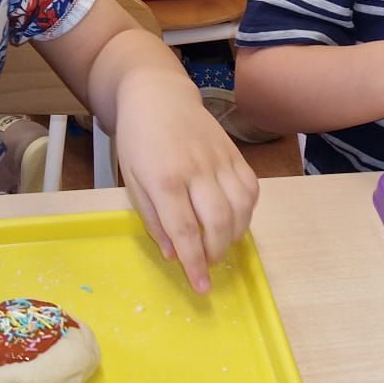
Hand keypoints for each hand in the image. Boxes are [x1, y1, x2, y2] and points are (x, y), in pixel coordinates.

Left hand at [111, 72, 259, 293]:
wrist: (158, 95)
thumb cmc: (138, 140)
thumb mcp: (132, 181)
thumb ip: (154, 219)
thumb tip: (173, 254)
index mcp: (165, 179)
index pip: (186, 230)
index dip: (194, 263)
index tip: (200, 286)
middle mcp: (196, 170)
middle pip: (218, 222)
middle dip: (216, 253)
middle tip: (208, 265)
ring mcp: (219, 160)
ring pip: (240, 208)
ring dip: (234, 235)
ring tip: (220, 245)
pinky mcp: (235, 153)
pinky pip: (250, 188)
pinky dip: (247, 211)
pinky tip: (234, 219)